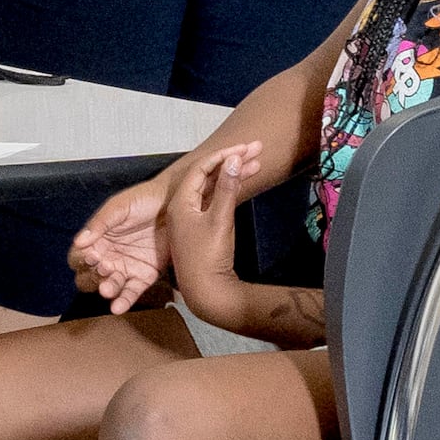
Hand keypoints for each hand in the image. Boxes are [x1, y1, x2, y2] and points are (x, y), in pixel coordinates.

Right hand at [69, 173, 171, 306]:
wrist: (175, 202)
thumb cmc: (143, 200)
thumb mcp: (119, 207)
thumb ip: (99, 223)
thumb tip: (79, 242)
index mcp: (97, 240)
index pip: (77, 258)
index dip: (80, 261)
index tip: (91, 256)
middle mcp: (108, 256)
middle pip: (87, 278)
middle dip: (91, 277)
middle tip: (103, 268)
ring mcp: (126, 268)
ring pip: (108, 287)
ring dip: (106, 289)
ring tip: (108, 288)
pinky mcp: (144, 276)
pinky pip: (130, 293)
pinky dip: (123, 301)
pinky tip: (118, 307)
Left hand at [159, 141, 268, 330]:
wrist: (208, 293)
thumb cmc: (209, 257)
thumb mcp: (220, 220)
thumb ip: (226, 189)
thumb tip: (233, 159)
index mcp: (180, 203)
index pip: (201, 169)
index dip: (223, 155)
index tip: (245, 146)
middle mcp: (183, 208)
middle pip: (209, 176)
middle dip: (233, 161)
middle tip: (257, 148)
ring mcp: (193, 219)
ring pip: (214, 188)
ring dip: (234, 175)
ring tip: (258, 162)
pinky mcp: (202, 229)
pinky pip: (216, 201)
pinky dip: (230, 190)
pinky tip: (244, 181)